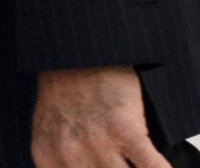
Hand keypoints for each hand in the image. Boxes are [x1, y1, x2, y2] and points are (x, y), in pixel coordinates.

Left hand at [32, 65, 167, 167]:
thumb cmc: (66, 83)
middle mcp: (70, 157)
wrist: (77, 45)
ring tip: (144, 165)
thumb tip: (80, 167)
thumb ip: (59, 157)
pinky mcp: (125, 129)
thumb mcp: (48, 124)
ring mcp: (98, 144)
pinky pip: (151, 167)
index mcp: (48, 158)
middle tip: (121, 165)